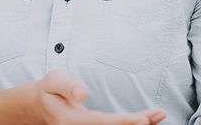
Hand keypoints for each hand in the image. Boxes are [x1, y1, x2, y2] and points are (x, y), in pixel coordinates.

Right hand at [28, 69, 166, 124]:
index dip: (123, 123)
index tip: (142, 119)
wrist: (42, 104)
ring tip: (159, 115)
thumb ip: (66, 85)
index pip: (100, 123)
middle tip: (157, 115)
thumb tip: (81, 92)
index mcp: (70, 120)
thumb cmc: (50, 89)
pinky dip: (134, 124)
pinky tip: (151, 119)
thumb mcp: (53, 80)